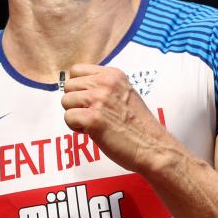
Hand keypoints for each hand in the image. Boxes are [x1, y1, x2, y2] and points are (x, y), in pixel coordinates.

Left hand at [61, 63, 177, 173]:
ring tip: (95, 124)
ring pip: (65, 102)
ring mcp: (99, 99)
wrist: (152, 146)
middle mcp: (105, 83)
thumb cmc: (137, 125)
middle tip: (93, 115)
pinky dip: (77, 129)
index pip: (76, 71)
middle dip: (76, 103)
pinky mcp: (92, 118)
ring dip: (76, 116)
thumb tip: (76, 87)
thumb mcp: (124, 93)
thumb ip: (103, 87)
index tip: (91, 102)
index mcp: (113, 74)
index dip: (78, 88)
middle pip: (68, 86)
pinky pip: (68, 118)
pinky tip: (94, 132)